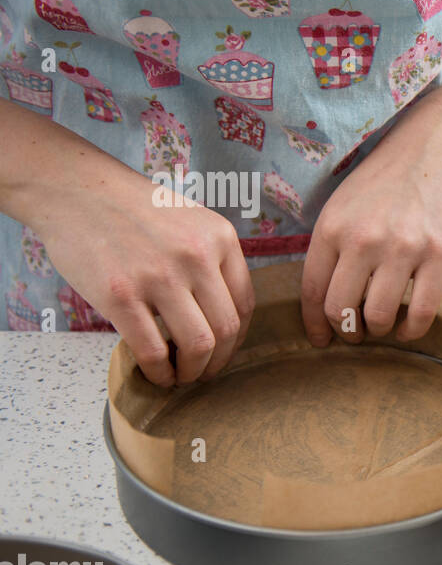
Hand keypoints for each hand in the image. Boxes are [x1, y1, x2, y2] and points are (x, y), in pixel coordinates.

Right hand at [39, 171, 253, 385]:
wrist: (74, 189)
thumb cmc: (130, 207)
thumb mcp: (189, 220)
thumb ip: (210, 258)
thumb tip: (220, 311)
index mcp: (220, 237)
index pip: (245, 303)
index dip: (237, 337)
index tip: (225, 349)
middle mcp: (197, 256)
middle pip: (227, 329)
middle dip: (218, 360)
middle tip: (204, 372)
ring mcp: (159, 276)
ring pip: (197, 344)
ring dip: (192, 371)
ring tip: (181, 376)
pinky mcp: (121, 295)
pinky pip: (152, 350)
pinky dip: (159, 372)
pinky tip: (157, 375)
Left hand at [301, 94, 441, 344]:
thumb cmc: (391, 176)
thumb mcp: (346, 202)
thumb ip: (333, 244)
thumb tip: (326, 297)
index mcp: (332, 227)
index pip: (312, 290)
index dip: (313, 323)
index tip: (320, 339)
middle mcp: (363, 240)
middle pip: (341, 310)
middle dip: (346, 331)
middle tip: (356, 334)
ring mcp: (403, 249)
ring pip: (380, 316)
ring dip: (380, 330)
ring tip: (384, 325)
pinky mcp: (440, 255)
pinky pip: (422, 312)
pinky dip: (413, 330)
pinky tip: (410, 328)